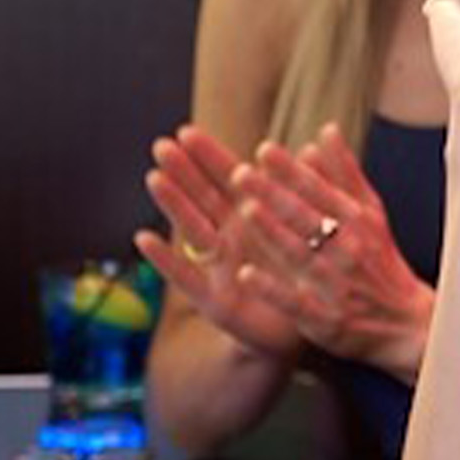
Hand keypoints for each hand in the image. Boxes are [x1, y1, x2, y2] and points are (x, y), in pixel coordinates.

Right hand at [134, 124, 301, 359]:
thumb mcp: (314, 232)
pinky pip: (187, 278)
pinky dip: (166, 259)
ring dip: (174, 206)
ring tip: (155, 179)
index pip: (227, 181)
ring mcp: (220, 270)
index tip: (185, 131)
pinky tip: (145, 239)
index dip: (208, 158)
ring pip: (193, 231)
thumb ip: (310, 189)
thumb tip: (314, 145)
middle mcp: (231, 240)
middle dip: (183, 173)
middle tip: (161, 146)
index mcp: (254, 220)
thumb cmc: (308, 274)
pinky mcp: (215, 302)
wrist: (313, 328)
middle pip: (203, 200)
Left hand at [228, 124, 434, 376]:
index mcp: (356, 221)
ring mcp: (336, 285)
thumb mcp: (371, 213)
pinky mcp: (325, 319)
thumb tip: (325, 130)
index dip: (291, 171)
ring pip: (300, 254)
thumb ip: (345, 173)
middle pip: (305, 217)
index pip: (319, 191)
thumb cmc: (382, 261)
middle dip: (274, 194)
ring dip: (273, 232)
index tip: (264, 150)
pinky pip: (296, 303)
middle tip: (240, 172)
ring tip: (245, 211)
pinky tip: (246, 275)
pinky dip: (272, 289)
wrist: (408, 322)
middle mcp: (347, 249)